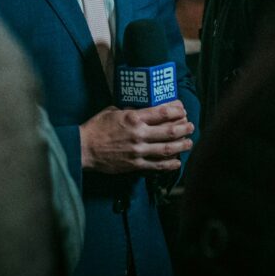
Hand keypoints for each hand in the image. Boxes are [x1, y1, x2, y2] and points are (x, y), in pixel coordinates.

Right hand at [79, 99, 194, 173]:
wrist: (84, 148)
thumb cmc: (96, 127)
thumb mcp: (113, 111)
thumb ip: (130, 110)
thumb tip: (142, 109)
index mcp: (133, 118)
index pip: (162, 112)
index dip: (176, 110)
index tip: (182, 109)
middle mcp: (139, 134)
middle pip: (170, 131)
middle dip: (184, 128)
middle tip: (190, 126)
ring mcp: (138, 151)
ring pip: (167, 149)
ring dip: (182, 146)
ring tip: (189, 143)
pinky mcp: (135, 165)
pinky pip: (157, 166)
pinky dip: (169, 164)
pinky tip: (177, 162)